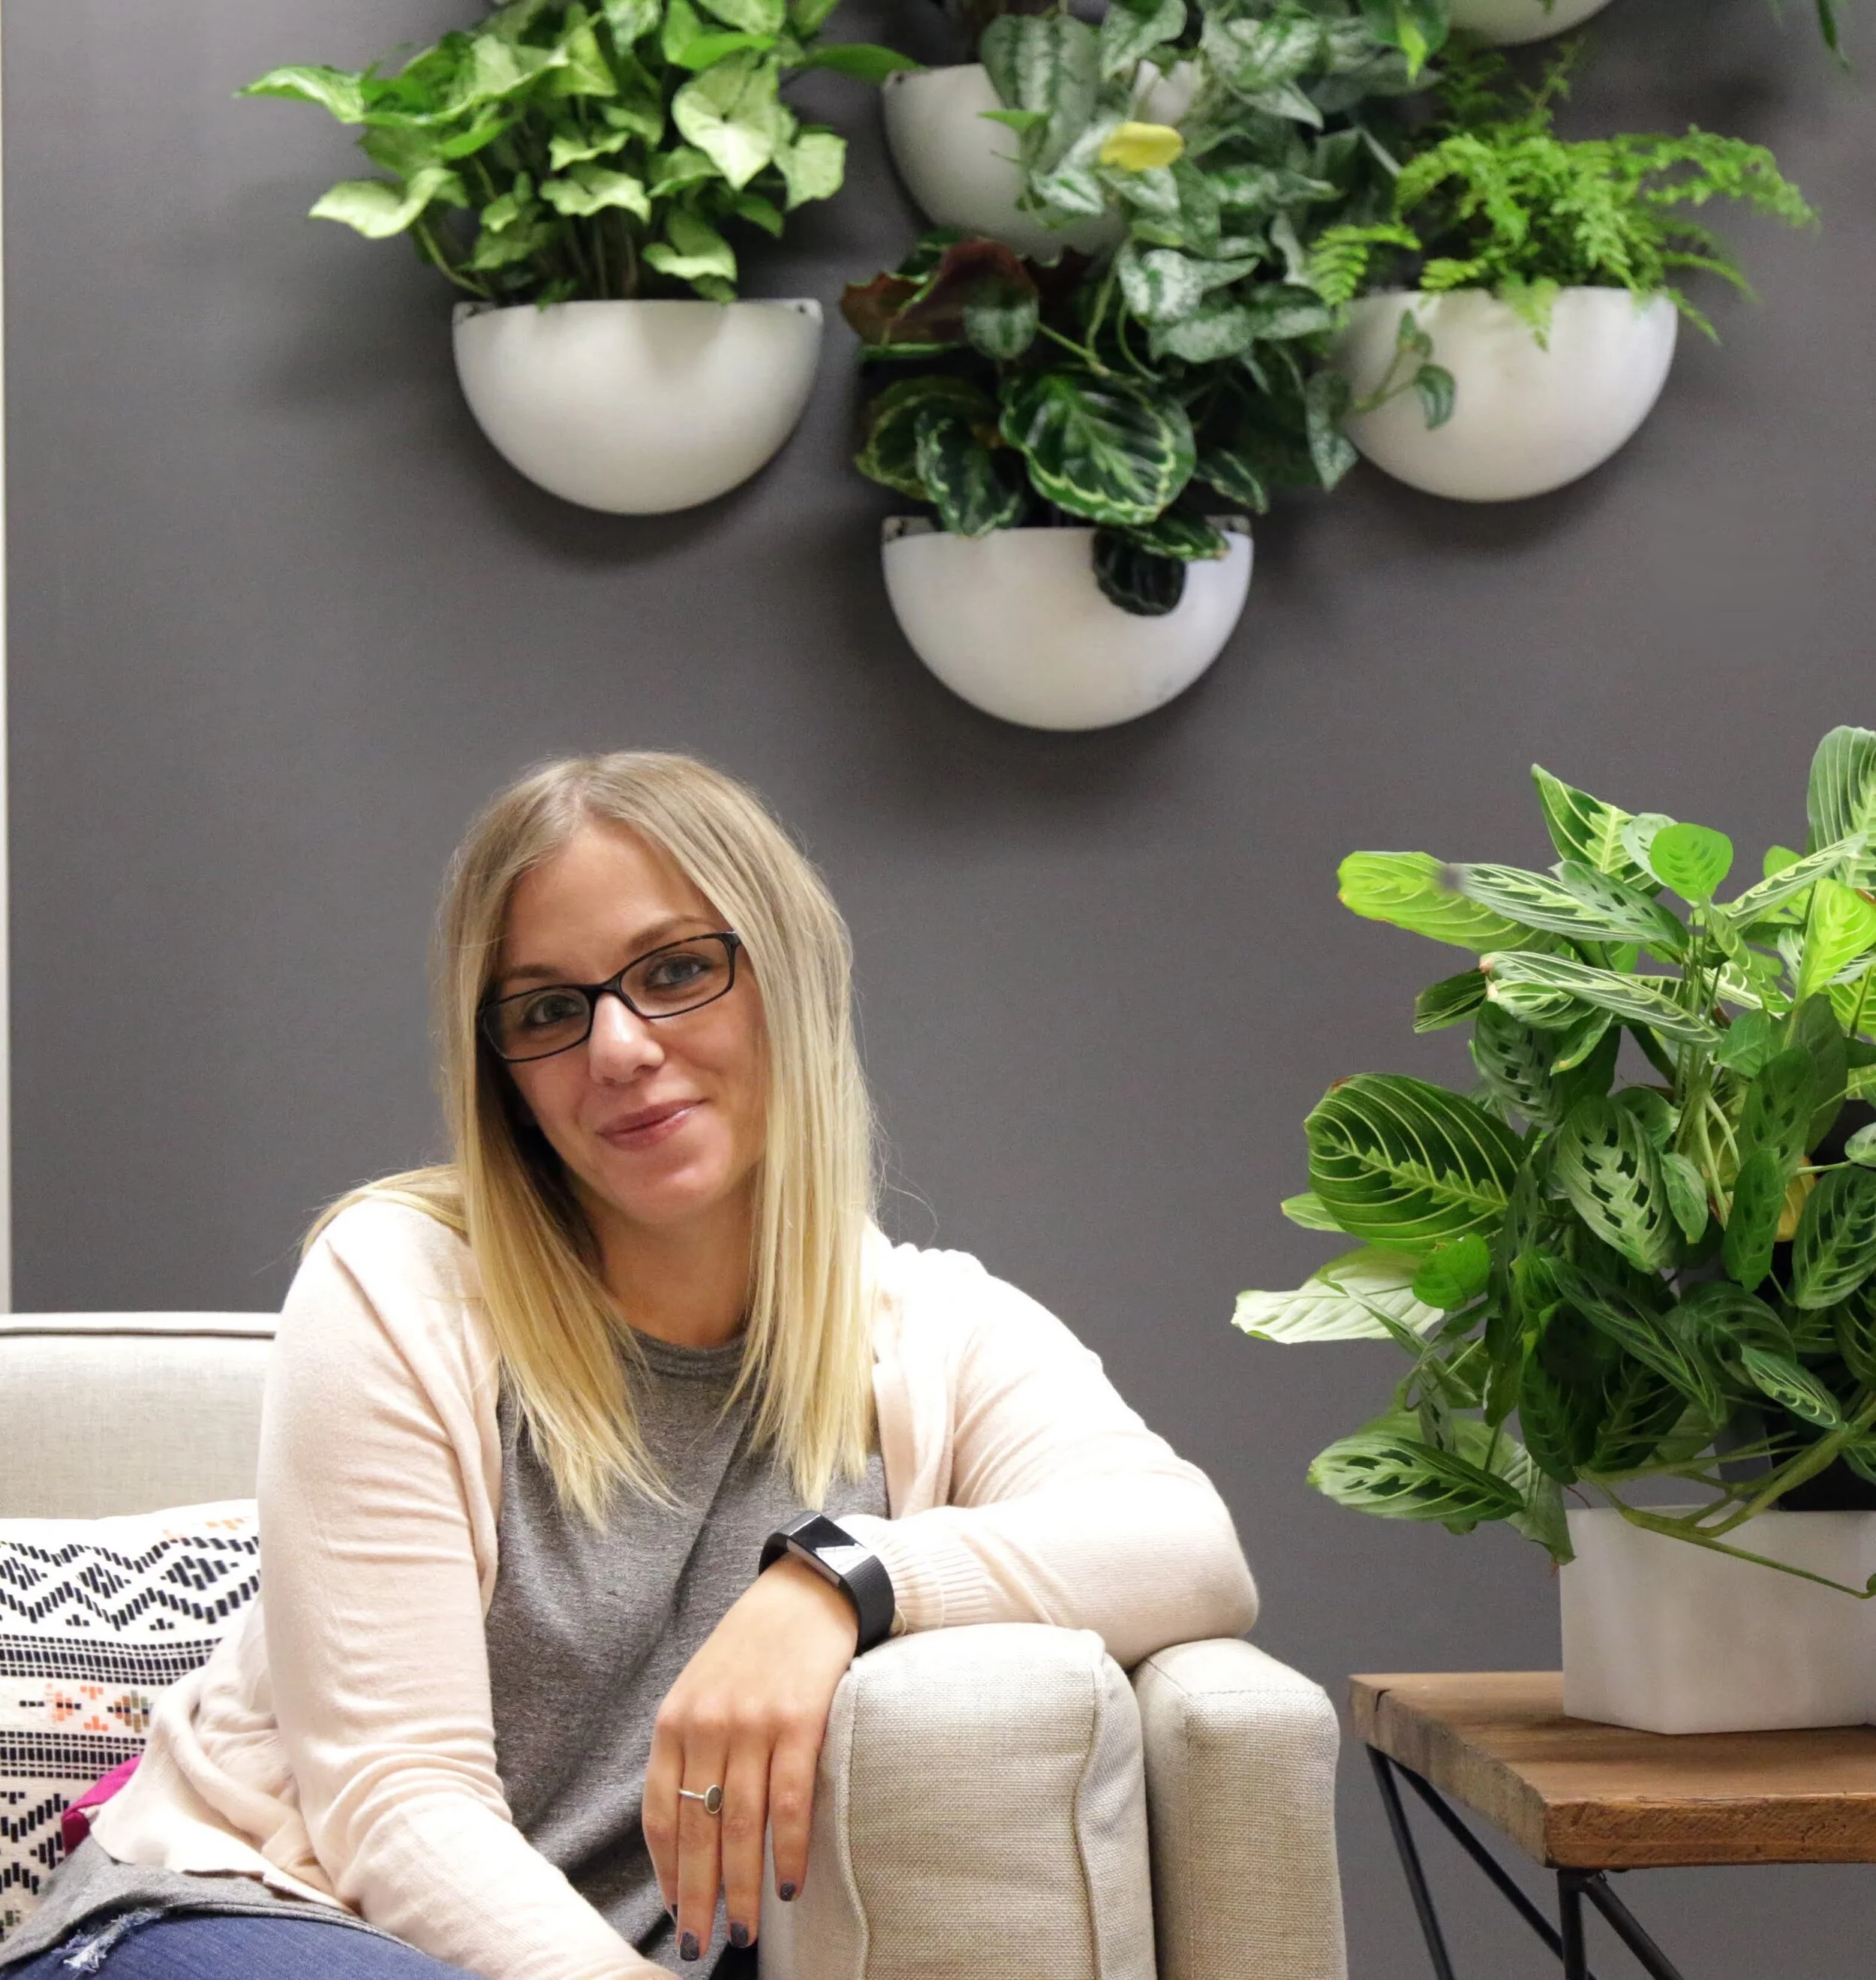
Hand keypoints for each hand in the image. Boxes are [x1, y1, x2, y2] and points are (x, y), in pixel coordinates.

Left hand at [644, 1555, 858, 1960]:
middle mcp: (707, 1723)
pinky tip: (789, 1884)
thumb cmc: (754, 1648)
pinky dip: (787, 1849)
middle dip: (699, 1896)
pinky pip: (790, 1801)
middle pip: (697, 1829)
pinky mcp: (799, 1720)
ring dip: (742, 1886)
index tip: (677, 1911)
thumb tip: (689, 1824)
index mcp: (675, 1719)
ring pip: (740, 1824)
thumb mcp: (703, 1688)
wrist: (807, 1592)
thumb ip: (691, 1746)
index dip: (666, 1871)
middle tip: (702, 1945)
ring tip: (745, 1930)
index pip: (660, 1812)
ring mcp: (752, 1722)